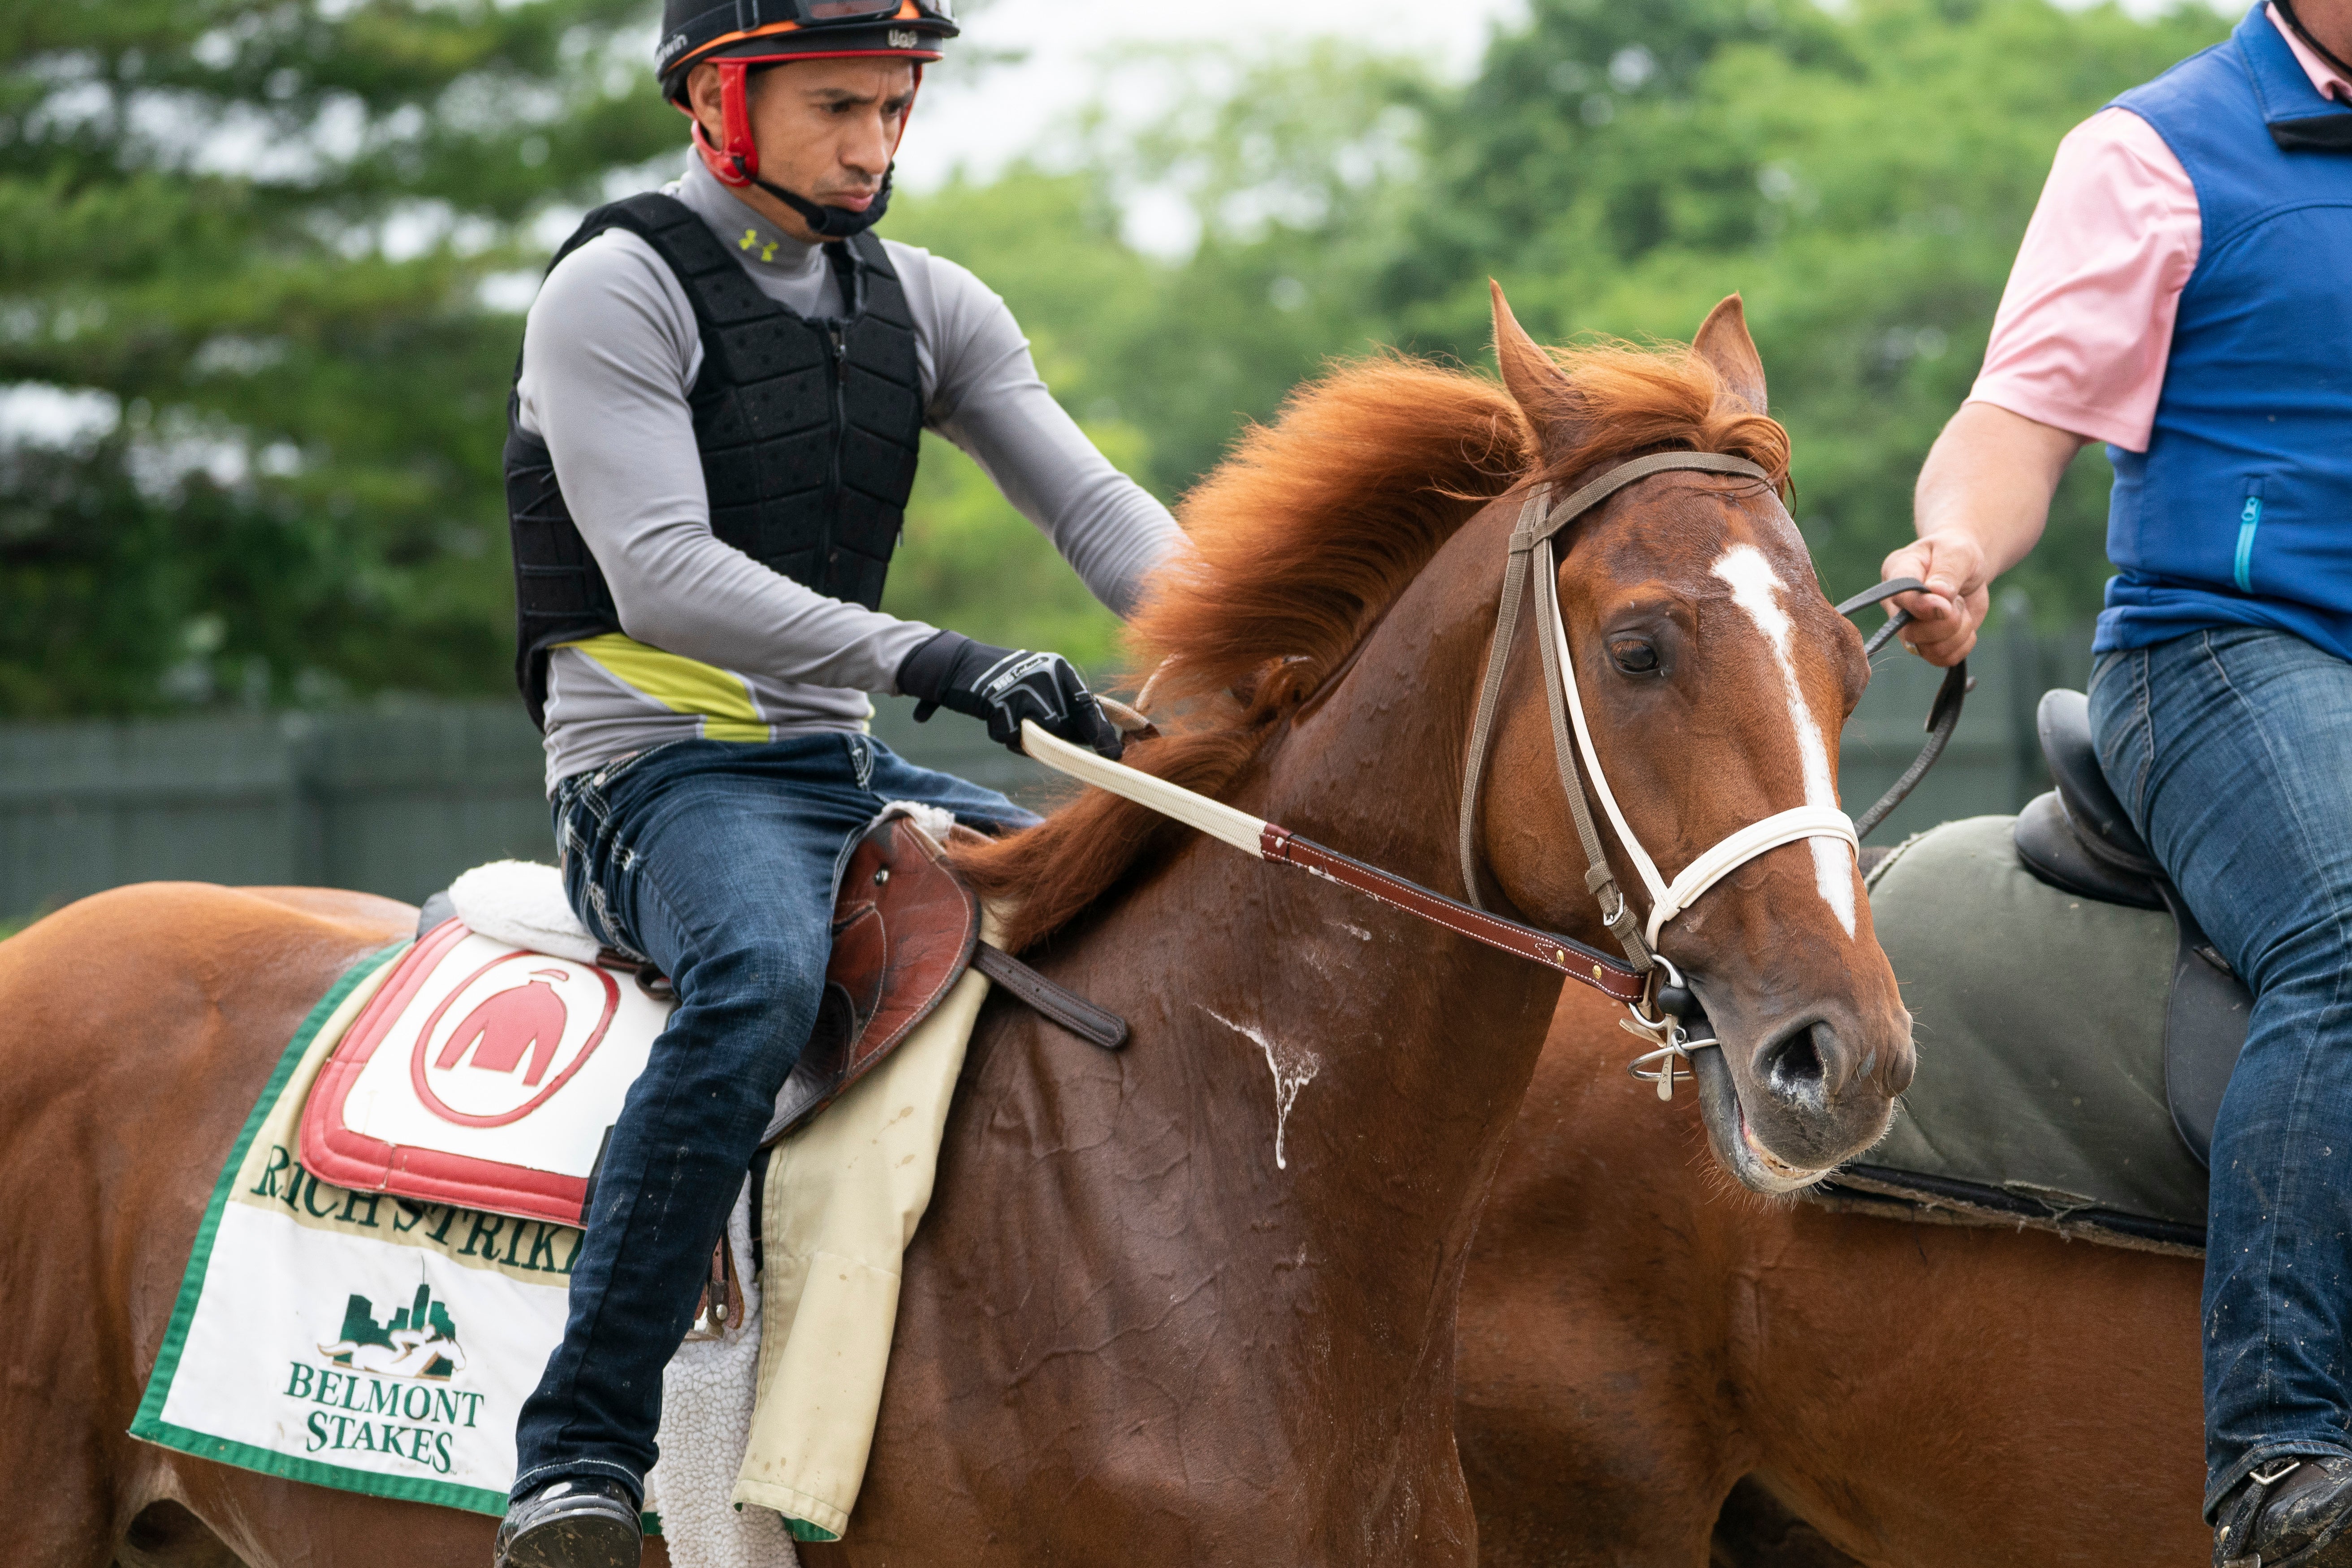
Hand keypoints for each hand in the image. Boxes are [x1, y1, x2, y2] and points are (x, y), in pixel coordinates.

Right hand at [897, 631, 1123, 760]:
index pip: (1087, 706)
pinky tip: (994, 717)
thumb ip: (1065, 711)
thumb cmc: (1007, 683)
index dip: (1102, 733)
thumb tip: (1095, 741)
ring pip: (1037, 732)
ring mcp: (1021, 686)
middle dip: (1048, 736)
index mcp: (1059, 669)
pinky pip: (1010, 736)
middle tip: (1026, 725)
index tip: (1116, 754)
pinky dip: (1002, 734)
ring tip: (1009, 720)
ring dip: (1024, 737)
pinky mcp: (998, 700)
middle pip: (1061, 726)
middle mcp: (1045, 674)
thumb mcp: (1041, 687)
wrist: (960, 665)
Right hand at [1880, 532, 1991, 666]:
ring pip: (1930, 650)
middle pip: (1912, 633)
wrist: (1965, 566)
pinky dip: (1963, 644)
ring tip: (1960, 608)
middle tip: (1958, 599)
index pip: (1899, 597)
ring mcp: (1909, 628)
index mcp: (1896, 573)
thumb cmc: (1956, 553)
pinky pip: (1944, 659)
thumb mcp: (1958, 552)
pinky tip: (1963, 624)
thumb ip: (1947, 572)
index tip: (1946, 605)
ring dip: (1958, 631)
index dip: (1922, 606)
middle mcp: (1896, 606)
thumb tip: (1938, 595)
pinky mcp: (1927, 643)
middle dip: (1948, 621)